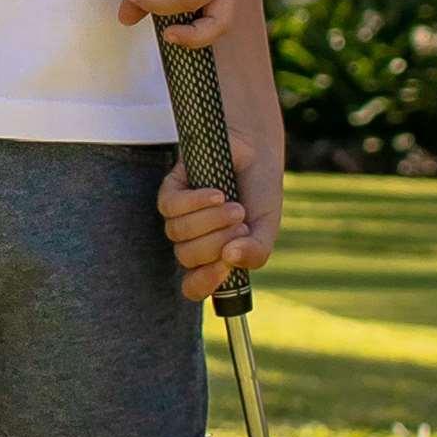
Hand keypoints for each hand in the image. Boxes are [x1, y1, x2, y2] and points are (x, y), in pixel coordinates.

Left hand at [157, 134, 282, 301]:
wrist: (256, 151)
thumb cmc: (259, 193)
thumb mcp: (266, 227)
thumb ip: (256, 251)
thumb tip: (231, 258)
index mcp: (213, 256)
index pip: (194, 285)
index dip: (204, 282)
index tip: (225, 269)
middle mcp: (192, 240)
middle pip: (187, 257)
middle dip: (217, 243)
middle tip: (242, 222)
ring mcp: (180, 216)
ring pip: (178, 232)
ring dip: (211, 221)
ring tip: (235, 206)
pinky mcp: (171, 190)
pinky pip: (171, 207)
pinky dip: (196, 202)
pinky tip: (217, 194)